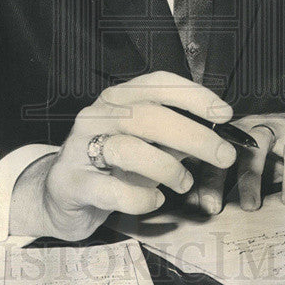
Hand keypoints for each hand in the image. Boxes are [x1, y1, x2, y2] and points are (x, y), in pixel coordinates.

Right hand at [9, 71, 236, 240]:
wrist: (59, 194)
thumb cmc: (110, 165)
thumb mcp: (146, 144)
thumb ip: (176, 138)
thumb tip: (219, 136)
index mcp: (118, 98)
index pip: (157, 83)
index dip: (193, 95)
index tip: (224, 114)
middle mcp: (97, 115)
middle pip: (149, 116)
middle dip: (193, 135)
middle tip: (224, 157)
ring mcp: (80, 147)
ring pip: (129, 149)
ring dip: (167, 168)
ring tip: (184, 183)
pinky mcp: (72, 182)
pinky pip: (112, 190)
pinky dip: (140, 198)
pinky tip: (153, 201)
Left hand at [186, 106, 284, 213]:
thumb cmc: (281, 156)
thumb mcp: (253, 170)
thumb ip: (230, 184)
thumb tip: (199, 207)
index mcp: (232, 136)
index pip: (206, 153)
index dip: (196, 178)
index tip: (193, 207)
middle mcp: (249, 128)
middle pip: (224, 146)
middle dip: (214, 177)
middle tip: (211, 208)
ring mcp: (276, 128)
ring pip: (256, 144)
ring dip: (250, 177)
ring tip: (250, 206)